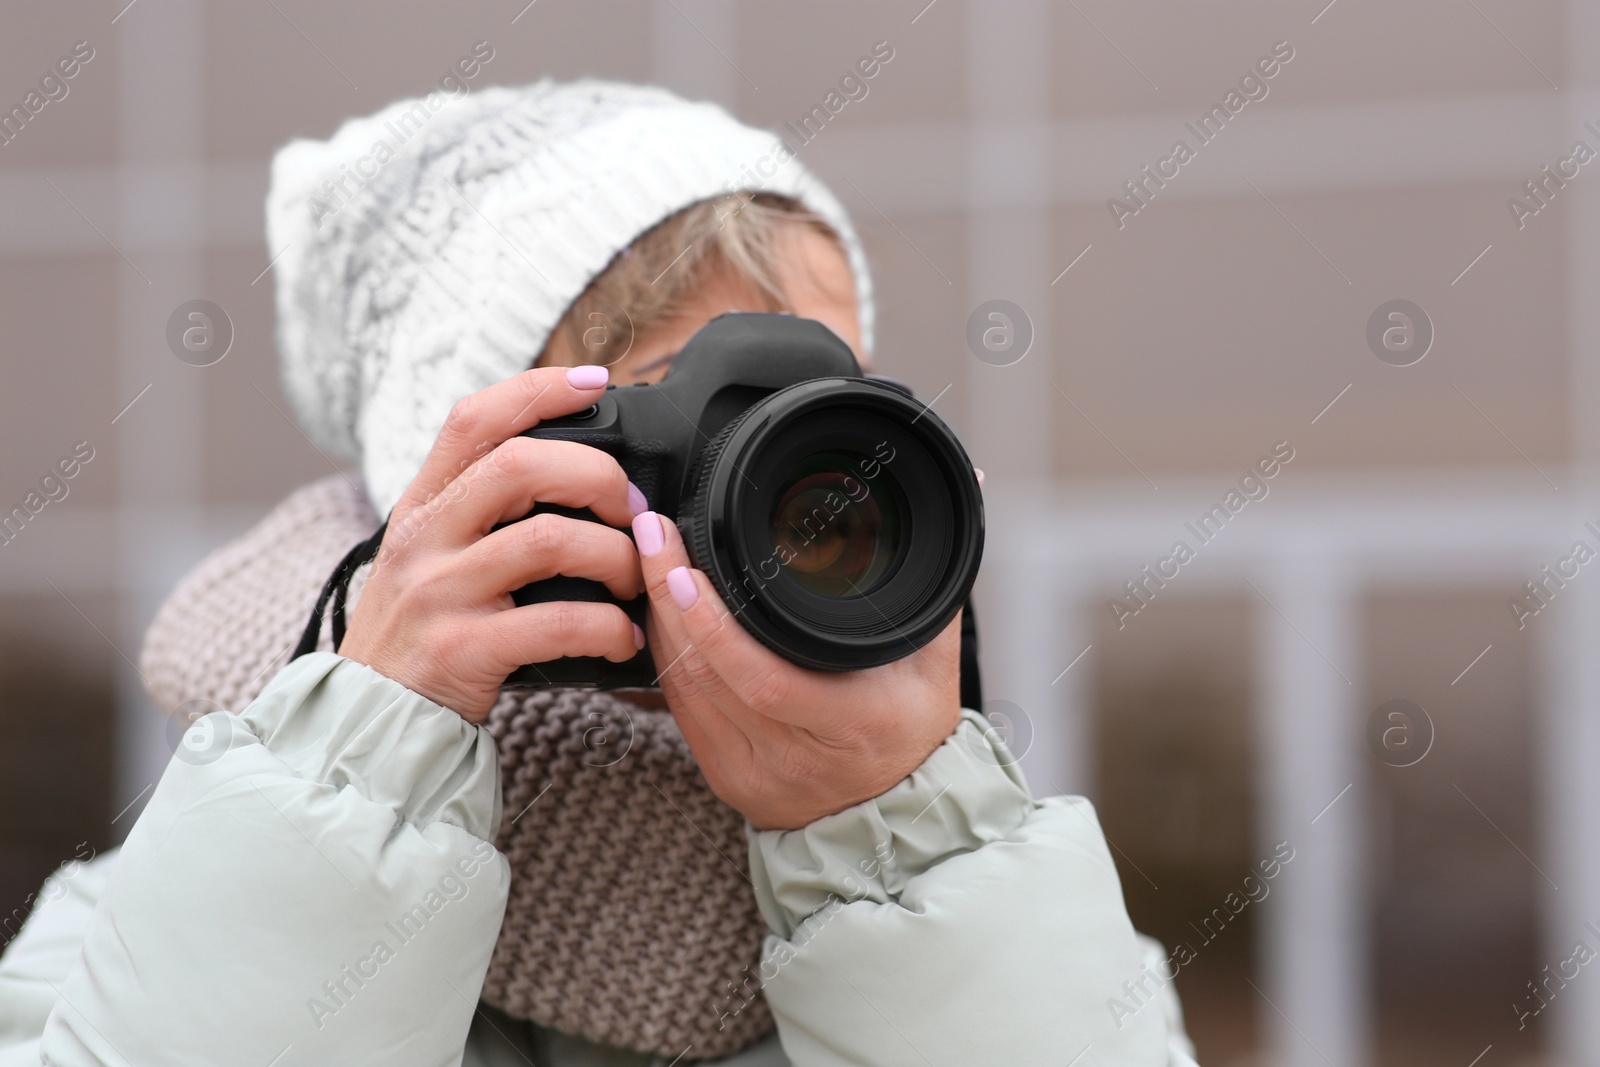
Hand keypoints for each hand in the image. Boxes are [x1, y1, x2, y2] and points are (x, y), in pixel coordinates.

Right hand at [341, 366, 646, 721]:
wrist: (369, 724)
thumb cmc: (422, 635)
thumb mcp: (432, 557)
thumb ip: (483, 511)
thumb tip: (575, 470)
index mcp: (423, 505)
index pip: (473, 418)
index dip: (538, 388)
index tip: (596, 381)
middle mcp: (425, 538)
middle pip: (520, 464)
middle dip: (597, 477)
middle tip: (631, 510)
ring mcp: (439, 593)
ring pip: (550, 540)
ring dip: (616, 556)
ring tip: (635, 581)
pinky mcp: (461, 651)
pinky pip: (557, 623)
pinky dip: (609, 627)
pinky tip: (624, 638)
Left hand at [630, 511, 962, 829]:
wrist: (896, 818)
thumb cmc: (915, 730)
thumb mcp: (936, 661)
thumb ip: (937, 576)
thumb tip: (968, 488)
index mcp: (852, 726)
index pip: (763, 679)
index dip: (715, 626)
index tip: (689, 566)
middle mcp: (796, 757)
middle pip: (708, 675)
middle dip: (670, 596)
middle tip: (653, 533)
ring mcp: (754, 773)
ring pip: (684, 689)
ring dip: (660, 621)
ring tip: (650, 558)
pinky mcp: (725, 778)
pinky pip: (680, 710)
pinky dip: (667, 656)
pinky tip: (662, 614)